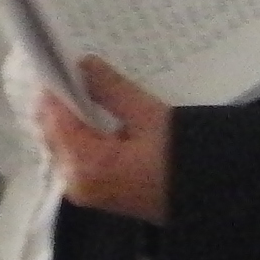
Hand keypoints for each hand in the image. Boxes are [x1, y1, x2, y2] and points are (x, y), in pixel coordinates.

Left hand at [35, 58, 175, 225]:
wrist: (209, 198)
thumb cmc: (182, 158)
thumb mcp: (148, 115)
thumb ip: (109, 89)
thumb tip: (83, 65)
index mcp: (84, 163)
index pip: (52, 115)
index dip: (55, 86)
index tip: (61, 60)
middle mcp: (73, 181)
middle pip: (51, 130)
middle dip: (61, 101)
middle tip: (78, 71)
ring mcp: (82, 190)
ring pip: (60, 143)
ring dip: (70, 117)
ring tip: (89, 88)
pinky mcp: (94, 193)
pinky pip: (74, 157)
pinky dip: (80, 135)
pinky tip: (96, 116)